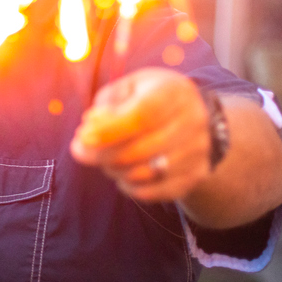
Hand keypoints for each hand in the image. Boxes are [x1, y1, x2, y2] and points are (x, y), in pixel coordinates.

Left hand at [70, 67, 211, 202]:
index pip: (142, 116)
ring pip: (147, 173)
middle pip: (142, 149)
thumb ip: (104, 107)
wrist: (190, 115)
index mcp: (174, 91)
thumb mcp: (125, 89)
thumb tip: (87, 135)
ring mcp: (199, 150)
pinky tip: (122, 176)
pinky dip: (132, 188)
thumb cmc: (146, 98)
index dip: (109, 130)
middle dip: (103, 154)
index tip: (82, 137)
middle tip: (82, 151)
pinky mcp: (198, 174)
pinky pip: (158, 192)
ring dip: (115, 170)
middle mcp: (194, 120)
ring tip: (104, 160)